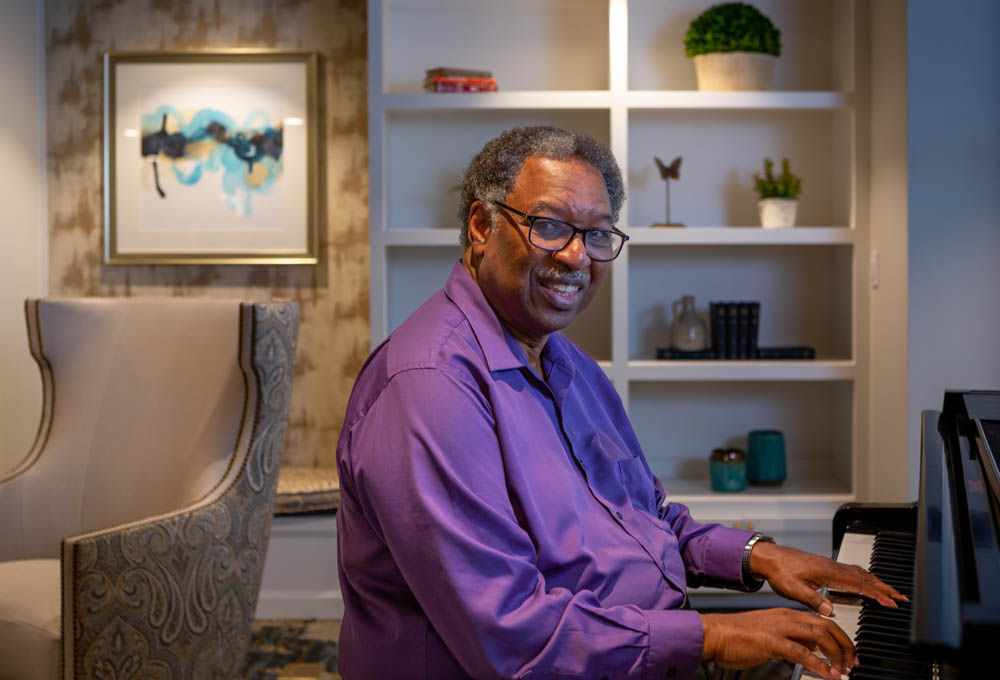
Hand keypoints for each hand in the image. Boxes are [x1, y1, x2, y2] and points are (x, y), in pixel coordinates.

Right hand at [701, 608, 855, 678]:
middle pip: (827, 626)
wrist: (716, 634)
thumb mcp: (771, 635)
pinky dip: (818, 664)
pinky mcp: (773, 641)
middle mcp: (787, 618)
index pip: (823, 621)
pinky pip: (802, 652)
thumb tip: (810, 651)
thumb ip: (791, 640)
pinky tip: (826, 674)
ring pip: (819, 635)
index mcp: (788, 615)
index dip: (841, 638)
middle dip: (845, 645)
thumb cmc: (738, 637)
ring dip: (836, 654)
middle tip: (852, 663)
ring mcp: (780, 628)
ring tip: (842, 670)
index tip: (848, 655)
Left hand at [749, 542, 906, 614]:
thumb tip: (831, 610)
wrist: (769, 557)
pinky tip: (866, 583)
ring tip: (889, 591)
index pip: (859, 583)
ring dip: (876, 582)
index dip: (876, 593)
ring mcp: (830, 565)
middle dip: (884, 587)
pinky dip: (864, 578)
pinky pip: (851, 572)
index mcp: (828, 572)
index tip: (891, 601)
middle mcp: (832, 567)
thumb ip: (813, 599)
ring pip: (859, 573)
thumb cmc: (779, 571)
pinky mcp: (826, 567)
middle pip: (864, 577)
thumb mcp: (794, 589)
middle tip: (900, 597)